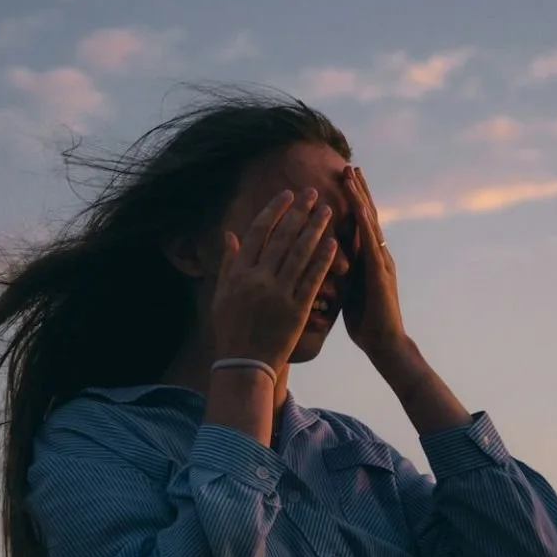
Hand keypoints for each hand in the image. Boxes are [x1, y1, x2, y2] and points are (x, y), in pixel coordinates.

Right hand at [209, 187, 338, 366]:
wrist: (244, 364)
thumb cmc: (230, 328)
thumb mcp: (222, 294)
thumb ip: (228, 263)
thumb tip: (230, 235)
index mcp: (239, 273)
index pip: (259, 233)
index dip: (274, 210)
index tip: (288, 194)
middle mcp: (258, 280)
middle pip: (283, 238)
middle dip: (300, 212)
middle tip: (314, 192)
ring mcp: (278, 294)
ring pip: (300, 254)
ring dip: (315, 229)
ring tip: (327, 211)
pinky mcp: (296, 310)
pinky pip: (312, 279)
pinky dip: (323, 260)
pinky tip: (334, 243)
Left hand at [340, 165, 407, 359]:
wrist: (384, 343)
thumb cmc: (364, 320)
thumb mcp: (347, 288)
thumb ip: (341, 269)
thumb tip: (321, 257)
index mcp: (367, 257)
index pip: (359, 221)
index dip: (352, 199)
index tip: (341, 176)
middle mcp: (377, 254)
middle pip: (368, 214)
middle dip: (358, 189)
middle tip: (348, 164)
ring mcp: (381, 261)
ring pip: (371, 223)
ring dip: (361, 198)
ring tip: (353, 176)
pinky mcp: (381, 274)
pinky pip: (372, 245)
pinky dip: (366, 225)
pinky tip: (359, 209)